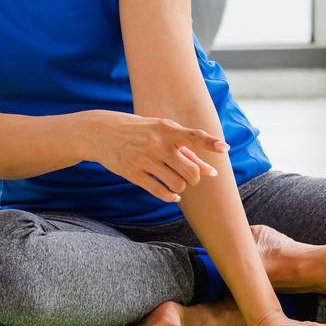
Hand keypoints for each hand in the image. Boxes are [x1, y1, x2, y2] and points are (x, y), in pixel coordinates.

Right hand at [86, 111, 227, 201]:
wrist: (100, 132)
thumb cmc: (137, 130)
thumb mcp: (159, 131)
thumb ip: (185, 149)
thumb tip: (209, 170)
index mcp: (166, 129)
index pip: (193, 136)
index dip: (210, 143)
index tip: (225, 148)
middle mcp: (157, 144)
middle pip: (191, 171)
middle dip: (195, 178)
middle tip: (190, 177)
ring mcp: (144, 159)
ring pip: (178, 184)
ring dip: (182, 187)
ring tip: (177, 183)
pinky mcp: (133, 173)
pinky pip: (160, 192)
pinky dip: (171, 196)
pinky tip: (172, 194)